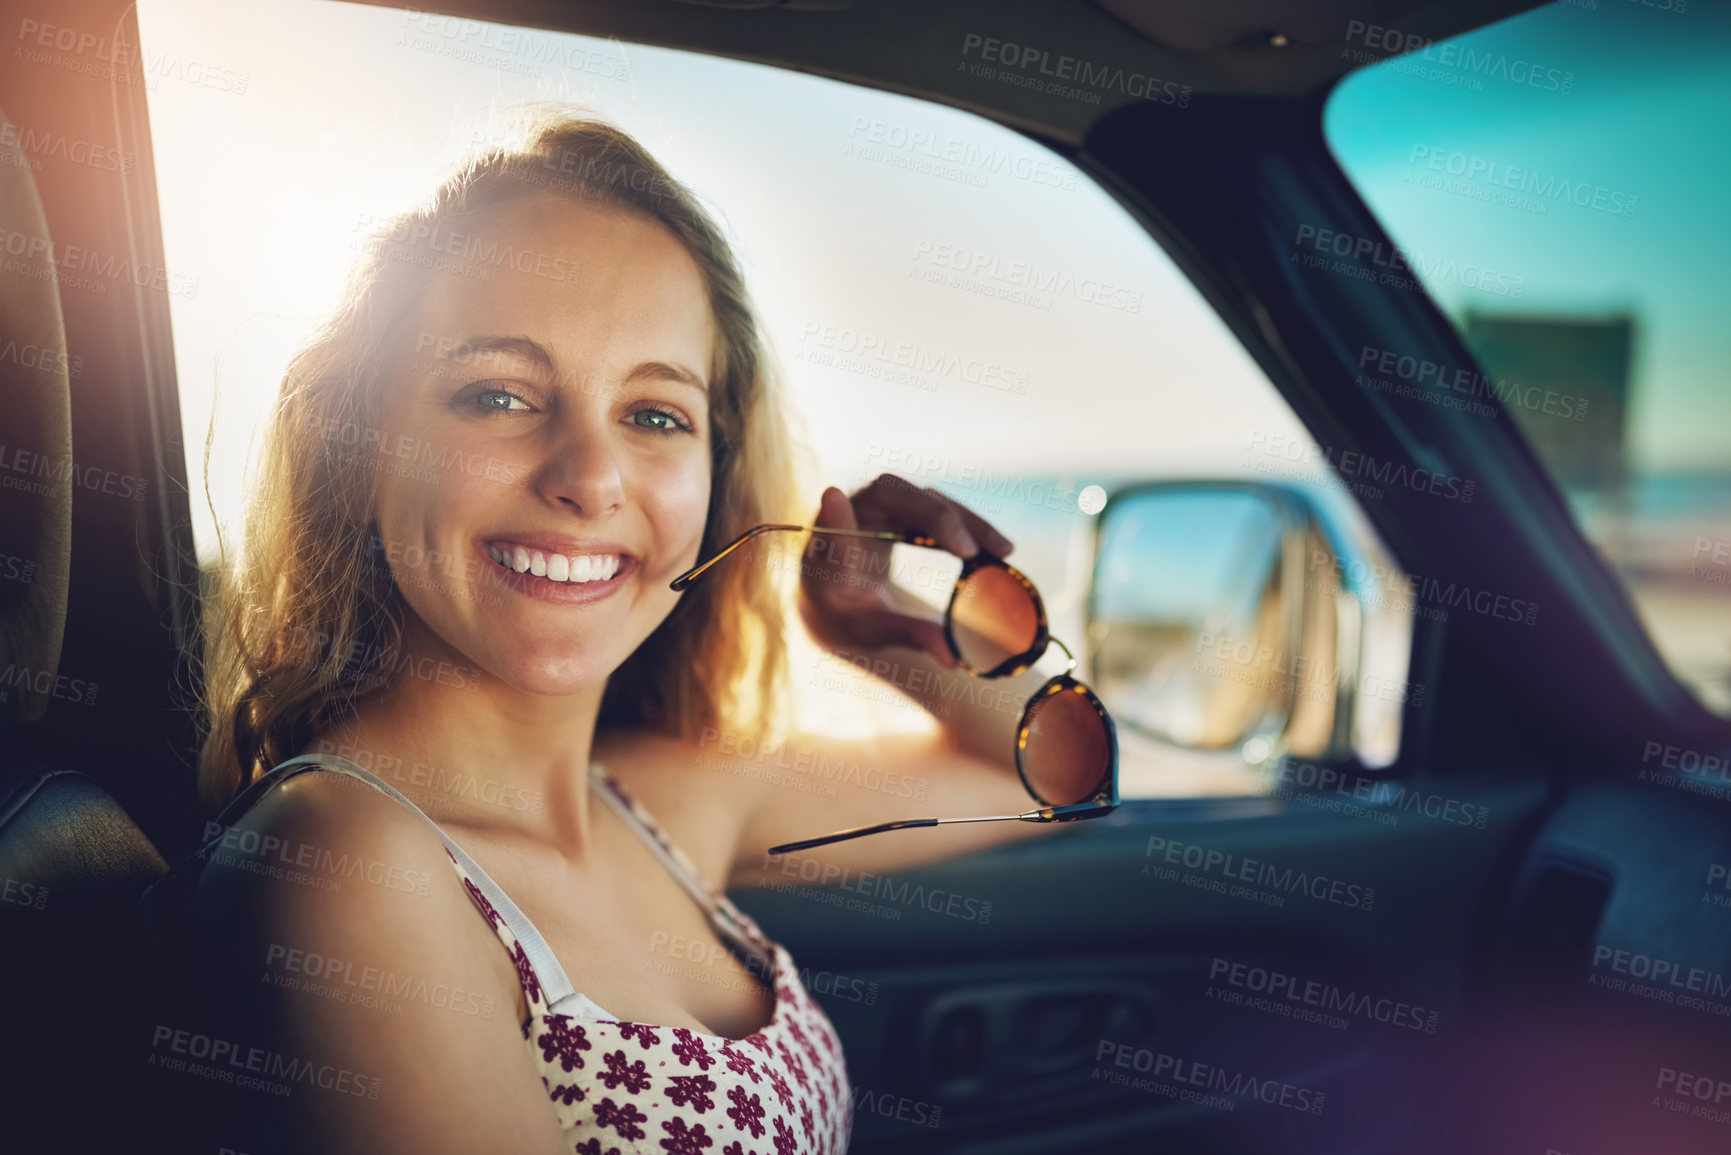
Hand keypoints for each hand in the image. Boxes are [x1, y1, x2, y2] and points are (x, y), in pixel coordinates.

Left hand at [796, 474, 1014, 669]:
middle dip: (933, 519)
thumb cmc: (851, 618)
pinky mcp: (900, 502)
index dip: (835, 520)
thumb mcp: (873, 634)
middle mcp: (846, 518)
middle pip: (887, 496)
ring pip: (922, 496)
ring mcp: (874, 503)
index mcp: (825, 559)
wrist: (839, 596)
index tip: (834, 499)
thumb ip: (908, 638)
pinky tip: (1000, 547)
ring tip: (1005, 550)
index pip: (829, 536)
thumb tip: (953, 659)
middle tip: (969, 550)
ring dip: (964, 520)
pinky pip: (939, 505)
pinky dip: (969, 524)